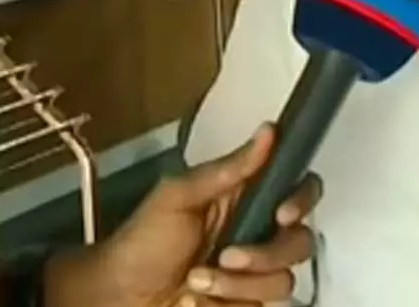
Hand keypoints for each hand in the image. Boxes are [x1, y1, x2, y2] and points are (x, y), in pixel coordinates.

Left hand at [45, 124, 322, 306]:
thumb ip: (227, 169)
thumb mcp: (178, 197)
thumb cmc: (142, 242)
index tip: (282, 215)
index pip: (299, 190)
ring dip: (239, 284)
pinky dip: (231, 303)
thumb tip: (269, 130)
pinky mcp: (245, 304)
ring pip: (283, 280)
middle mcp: (258, 235)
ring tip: (197, 282)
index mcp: (247, 200)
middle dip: (267, 253)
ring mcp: (254, 275)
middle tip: (228, 256)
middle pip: (301, 240)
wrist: (116, 297)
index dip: (302, 200)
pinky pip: (264, 306)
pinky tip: (198, 301)